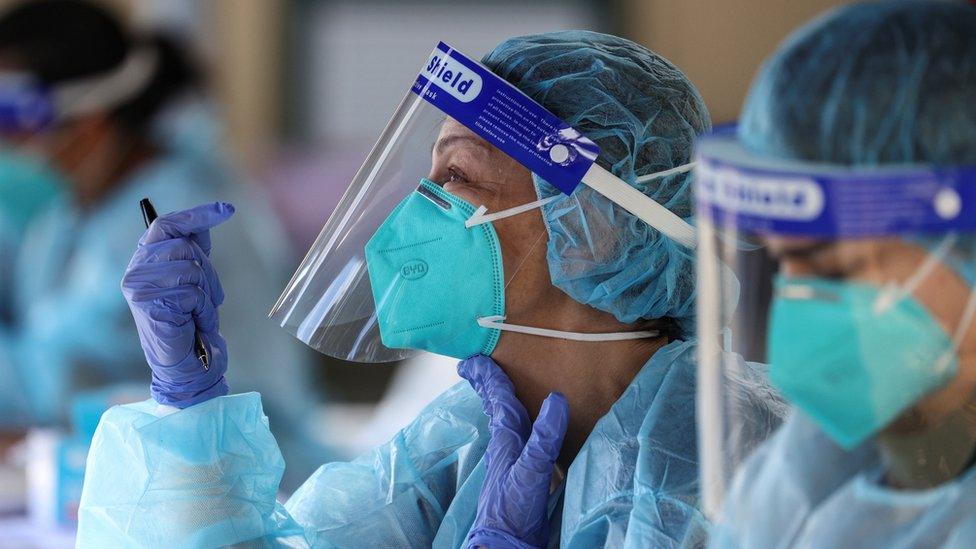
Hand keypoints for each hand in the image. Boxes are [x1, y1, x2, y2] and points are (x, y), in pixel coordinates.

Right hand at [122, 202, 233, 407]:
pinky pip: (193, 292)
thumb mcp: (194, 282)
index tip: (227, 209)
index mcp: (144, 262)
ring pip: (191, 267)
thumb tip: (202, 224)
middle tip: (207, 297)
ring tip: (197, 313)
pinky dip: (203, 309)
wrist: (186, 366)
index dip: (197, 215)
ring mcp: (139, 287)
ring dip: (206, 292)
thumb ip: (192, 254)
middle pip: (185, 246)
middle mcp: (135, 271)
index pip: (167, 225)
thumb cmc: (191, 324)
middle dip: (207, 271)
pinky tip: (194, 323)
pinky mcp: (149, 304)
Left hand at [458, 355, 568, 548]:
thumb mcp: (532, 471)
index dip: (489, 379)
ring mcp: (512, 462)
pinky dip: (521, 428)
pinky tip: (526, 433)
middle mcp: (506, 448)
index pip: (498, 402)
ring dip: (503, 405)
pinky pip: (520, 441)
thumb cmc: (514, 510)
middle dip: (489, 387)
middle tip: (476, 369)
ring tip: (501, 391)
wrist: (505, 544)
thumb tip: (556, 399)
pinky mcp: (521, 476)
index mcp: (507, 442)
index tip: (474, 360)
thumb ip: (543, 438)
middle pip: (497, 409)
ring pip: (508, 425)